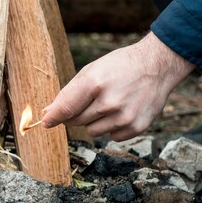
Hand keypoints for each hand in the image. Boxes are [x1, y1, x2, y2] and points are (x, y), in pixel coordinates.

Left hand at [42, 32, 193, 140]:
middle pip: (77, 121)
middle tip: (89, 101)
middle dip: (76, 114)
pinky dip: (112, 127)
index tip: (44, 122)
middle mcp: (109, 102)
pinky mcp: (137, 127)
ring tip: (108, 104)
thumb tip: (47, 114)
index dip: (53, 117)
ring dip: (94, 121)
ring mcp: (124, 116)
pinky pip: (111, 137)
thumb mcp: (91, 71)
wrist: (157, 66)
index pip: (66, 108)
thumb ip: (68, 93)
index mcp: (94, 83)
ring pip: (92, 132)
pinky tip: (122, 110)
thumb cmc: (119, 66)